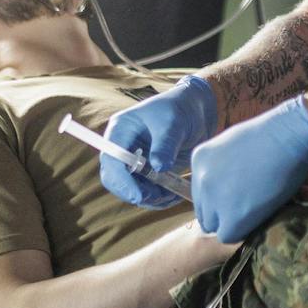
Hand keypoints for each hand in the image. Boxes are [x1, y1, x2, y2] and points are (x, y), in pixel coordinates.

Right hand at [100, 76, 216, 208]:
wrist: (197, 111)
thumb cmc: (181, 109)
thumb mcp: (174, 123)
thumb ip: (165, 145)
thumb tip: (159, 168)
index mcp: (121, 129)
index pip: (111, 160)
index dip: (120, 180)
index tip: (138, 195)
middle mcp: (123, 147)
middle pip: (114, 179)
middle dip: (134, 192)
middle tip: (159, 196)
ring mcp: (134, 162)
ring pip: (130, 190)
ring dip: (150, 198)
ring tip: (173, 192)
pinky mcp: (148, 172)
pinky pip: (146, 192)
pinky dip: (159, 198)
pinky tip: (176, 193)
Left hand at [190, 97, 307, 243]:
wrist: (289, 138)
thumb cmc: (271, 136)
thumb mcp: (234, 145)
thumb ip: (223, 166)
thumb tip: (228, 186)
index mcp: (200, 160)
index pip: (201, 193)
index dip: (219, 199)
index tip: (237, 197)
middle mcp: (201, 179)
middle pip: (205, 212)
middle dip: (223, 213)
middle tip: (247, 207)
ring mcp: (214, 198)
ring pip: (214, 226)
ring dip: (232, 223)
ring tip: (255, 211)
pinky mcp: (231, 216)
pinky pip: (228, 236)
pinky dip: (242, 231)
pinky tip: (258, 217)